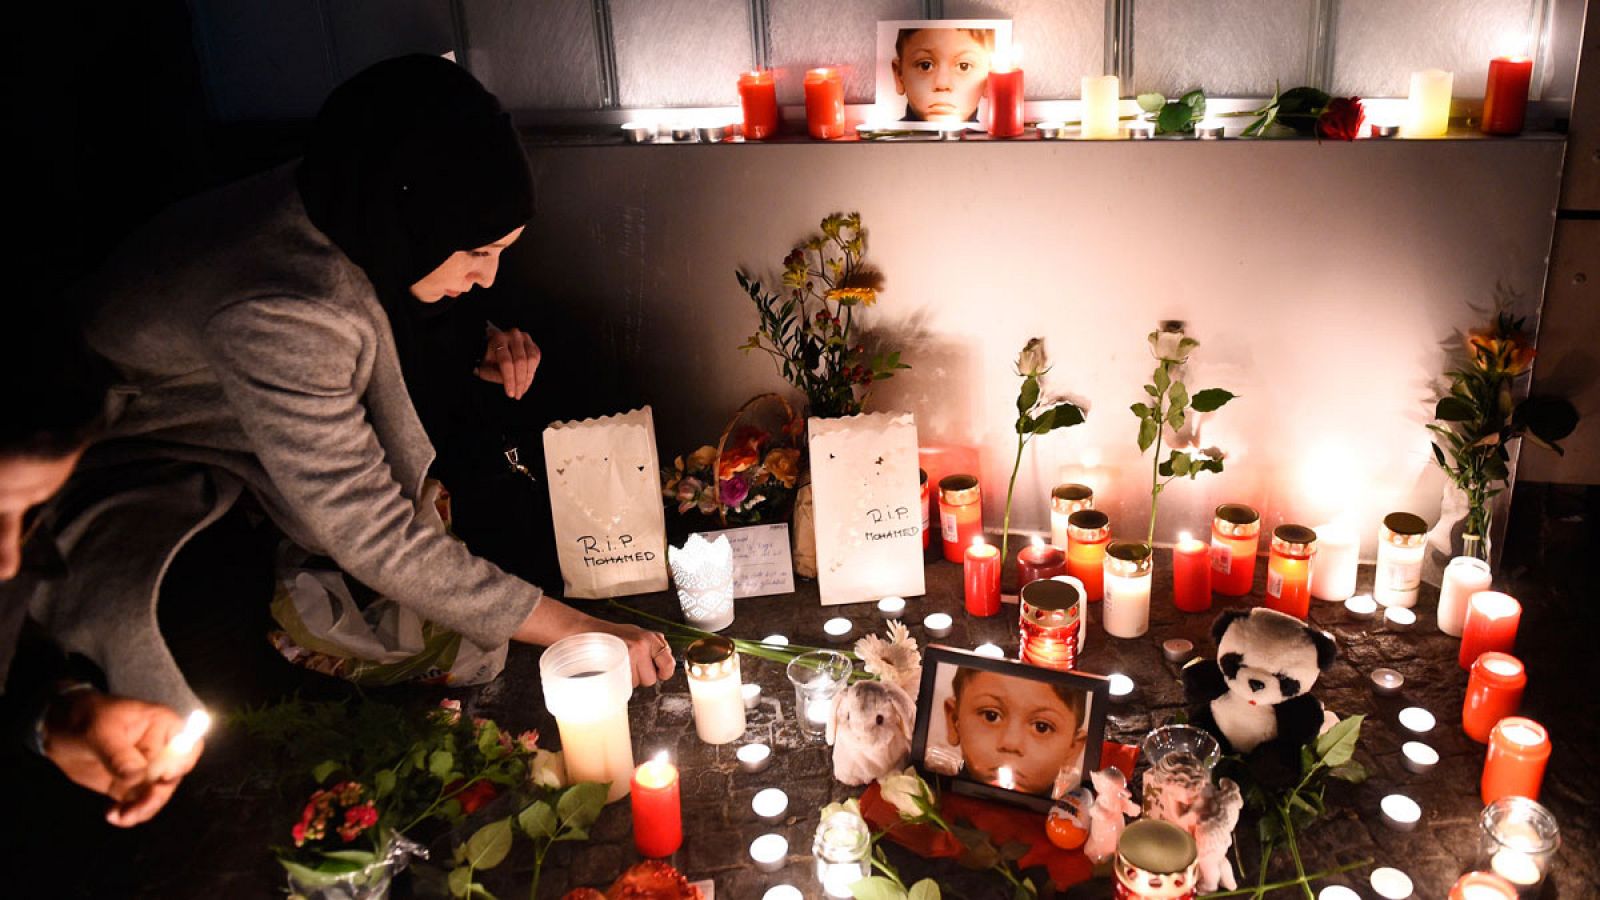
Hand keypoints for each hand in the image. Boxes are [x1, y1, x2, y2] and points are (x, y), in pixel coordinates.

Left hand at [42, 691, 201, 826]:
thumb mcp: (99, 730)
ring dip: (142, 809)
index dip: (181, 763)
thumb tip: (137, 777)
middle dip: (156, 796)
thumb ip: (118, 754)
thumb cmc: (84, 717)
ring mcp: (146, 769)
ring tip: (120, 816)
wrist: (58, 729)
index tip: (162, 777)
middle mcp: (160, 749)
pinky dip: (128, 814)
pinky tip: (112, 815)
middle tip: (135, 809)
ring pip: (157, 795)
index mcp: (162, 726)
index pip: (189, 746)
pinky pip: (138, 804)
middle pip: (174, 777)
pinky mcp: (130, 785)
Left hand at [475, 325, 539, 399]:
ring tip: (522, 390)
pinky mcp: (532, 343)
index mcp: (498, 339)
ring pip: (531, 359)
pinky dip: (532, 371)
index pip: (506, 361)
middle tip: (518, 395)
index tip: (510, 394)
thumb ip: (495, 375)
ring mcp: (524, 338)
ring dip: (528, 378)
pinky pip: (537, 358)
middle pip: (520, 361)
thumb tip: (511, 384)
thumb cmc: (488, 360)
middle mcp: (512, 335)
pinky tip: (526, 381)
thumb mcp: (485, 369)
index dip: (509, 379)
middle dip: (520, 381)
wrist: (494, 347)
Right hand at [511, 598, 674, 686]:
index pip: (669, 662)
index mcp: (650, 638)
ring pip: (636, 683)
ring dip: (627, 679)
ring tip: (617, 663)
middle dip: (640, 677)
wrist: (583, 632)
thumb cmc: (608, 635)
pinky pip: (625, 684)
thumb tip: (665, 664)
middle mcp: (643, 645)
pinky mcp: (617, 662)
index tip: (660, 673)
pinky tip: (611, 668)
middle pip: (651, 679)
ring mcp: (630, 653)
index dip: (664, 672)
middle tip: (627, 664)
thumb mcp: (635, 633)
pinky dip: (618, 681)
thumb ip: (651, 646)